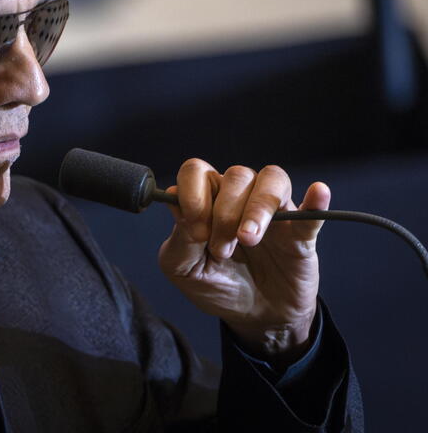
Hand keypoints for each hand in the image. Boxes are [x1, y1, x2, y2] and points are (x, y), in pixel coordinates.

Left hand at [158, 159, 329, 364]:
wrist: (255, 319)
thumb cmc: (216, 286)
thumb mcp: (183, 269)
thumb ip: (179, 236)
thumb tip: (174, 196)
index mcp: (207, 201)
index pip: (198, 171)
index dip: (193, 193)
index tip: (194, 227)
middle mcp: (240, 198)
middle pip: (235, 176)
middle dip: (224, 213)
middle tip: (221, 250)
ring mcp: (274, 213)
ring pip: (270, 180)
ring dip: (257, 208)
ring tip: (249, 239)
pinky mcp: (301, 234)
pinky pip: (311, 210)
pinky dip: (314, 201)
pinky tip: (317, 193)